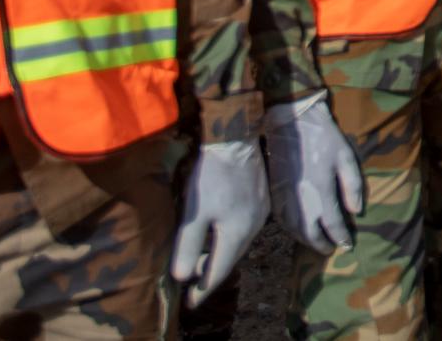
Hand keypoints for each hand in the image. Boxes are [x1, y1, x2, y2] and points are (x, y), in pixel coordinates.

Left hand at [171, 139, 266, 306]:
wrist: (235, 137)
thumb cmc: (211, 175)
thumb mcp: (194, 212)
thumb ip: (188, 245)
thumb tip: (181, 277)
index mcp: (237, 233)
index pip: (219, 270)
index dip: (203, 289)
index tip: (190, 304)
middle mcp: (254, 227)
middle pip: (231, 258)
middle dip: (211, 272)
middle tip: (192, 285)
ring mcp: (260, 212)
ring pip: (237, 243)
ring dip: (220, 254)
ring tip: (201, 262)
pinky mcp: (261, 198)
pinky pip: (243, 228)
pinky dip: (228, 238)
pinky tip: (218, 234)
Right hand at [263, 95, 362, 254]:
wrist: (291, 122)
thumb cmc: (323, 137)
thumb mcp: (346, 156)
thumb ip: (352, 185)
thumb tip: (356, 211)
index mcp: (321, 191)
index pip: (332, 225)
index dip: (341, 238)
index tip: (348, 246)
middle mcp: (301, 199)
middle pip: (310, 233)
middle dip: (322, 245)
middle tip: (332, 249)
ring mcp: (284, 197)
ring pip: (294, 230)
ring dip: (306, 240)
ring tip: (317, 242)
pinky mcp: (274, 192)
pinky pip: (281, 220)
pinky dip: (291, 230)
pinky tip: (298, 229)